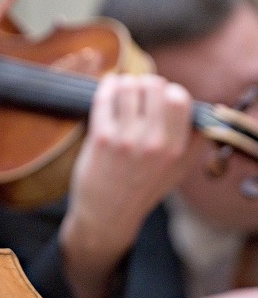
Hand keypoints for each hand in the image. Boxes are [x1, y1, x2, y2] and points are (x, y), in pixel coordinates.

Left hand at [59, 73, 193, 297]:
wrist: (109, 214)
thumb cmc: (143, 186)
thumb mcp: (179, 168)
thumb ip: (191, 138)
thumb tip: (197, 105)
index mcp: (177, 149)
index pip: (180, 98)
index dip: (170, 91)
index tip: (161, 97)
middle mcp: (155, 143)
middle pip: (154, 85)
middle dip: (147, 84)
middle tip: (140, 93)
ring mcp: (126, 140)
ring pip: (128, 86)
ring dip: (125, 84)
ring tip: (124, 92)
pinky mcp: (101, 138)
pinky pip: (104, 96)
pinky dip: (107, 85)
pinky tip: (110, 86)